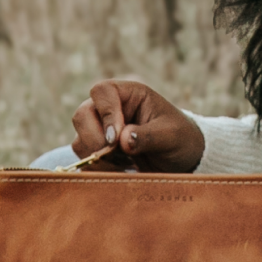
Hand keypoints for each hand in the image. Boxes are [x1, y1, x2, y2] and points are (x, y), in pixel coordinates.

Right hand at [71, 79, 204, 173]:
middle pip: (82, 115)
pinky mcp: (98, 150)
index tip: (116, 138)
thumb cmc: (179, 138)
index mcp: (130, 94)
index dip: (105, 113)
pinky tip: (121, 170)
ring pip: (80, 140)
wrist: (181, 160)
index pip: (102, 91)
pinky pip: (84, 160)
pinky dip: (99, 169)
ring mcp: (101, 130)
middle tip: (117, 154)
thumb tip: (122, 140)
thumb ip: (148, 136)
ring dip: (98, 157)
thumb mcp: (171, 135)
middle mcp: (111, 108)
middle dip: (96, 139)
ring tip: (126, 163)